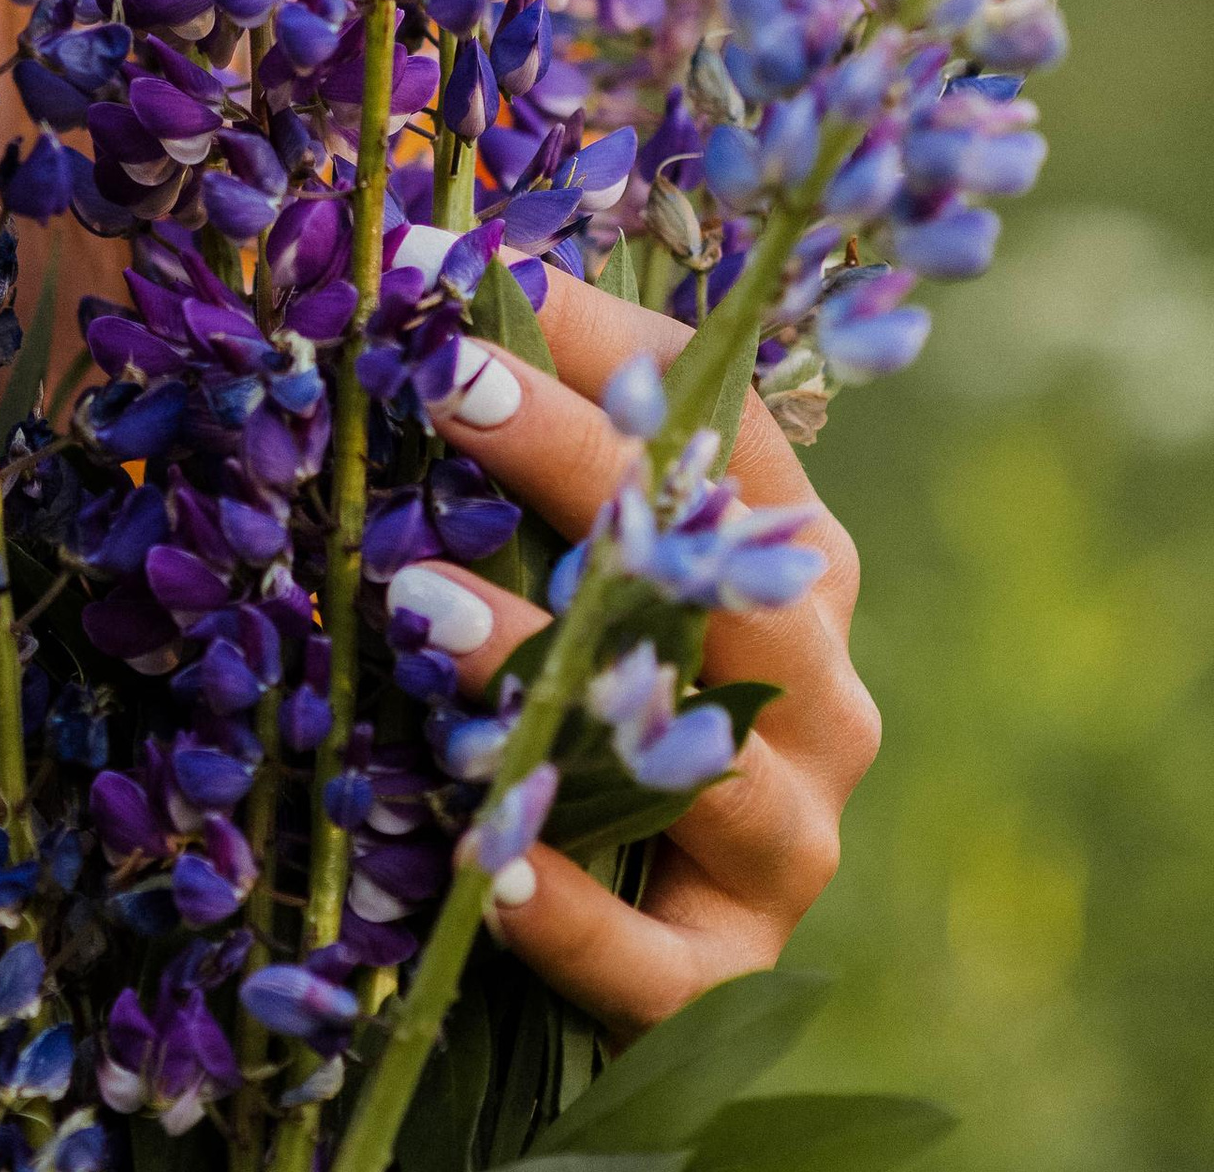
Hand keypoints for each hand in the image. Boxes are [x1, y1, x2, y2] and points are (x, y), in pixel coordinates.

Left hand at [396, 270, 879, 1035]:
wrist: (635, 900)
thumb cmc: (592, 665)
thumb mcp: (567, 532)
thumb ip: (523, 411)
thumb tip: (403, 255)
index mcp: (793, 560)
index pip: (729, 424)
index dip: (606, 342)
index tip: (465, 276)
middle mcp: (817, 688)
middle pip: (712, 561)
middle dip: (578, 463)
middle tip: (446, 383)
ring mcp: (790, 833)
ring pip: (690, 753)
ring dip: (553, 675)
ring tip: (426, 614)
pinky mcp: (728, 966)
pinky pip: (662, 960)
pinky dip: (576, 916)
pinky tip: (485, 863)